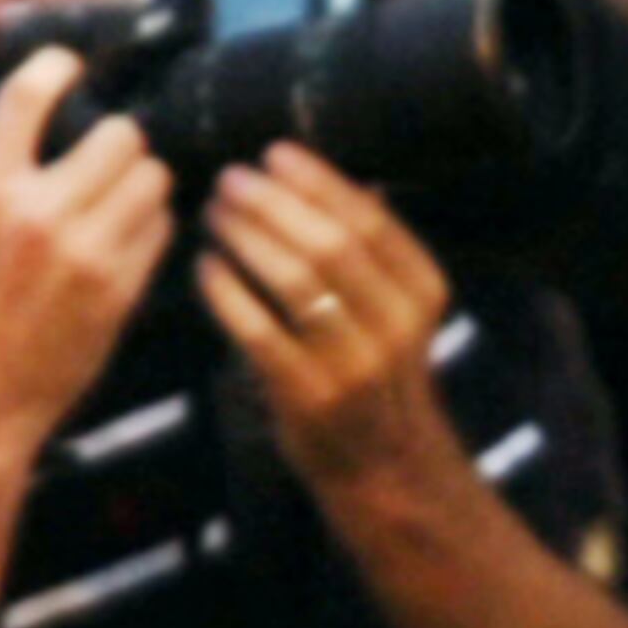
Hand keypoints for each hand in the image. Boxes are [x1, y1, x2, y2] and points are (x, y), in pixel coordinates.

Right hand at [0, 45, 174, 463]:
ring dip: (138, 178)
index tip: (68, 68)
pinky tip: (125, 231)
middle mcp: (40, 216)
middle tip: (101, 152)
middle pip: (120, 133)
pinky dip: (150, 221)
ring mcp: (88, 254)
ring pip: (152, 175)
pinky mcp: (120, 289)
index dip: (58, 66)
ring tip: (118, 192)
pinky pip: (162, 225)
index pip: (31, 96)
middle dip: (113, 137)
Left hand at [196, 146, 456, 502]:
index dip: (319, 181)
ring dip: (247, 237)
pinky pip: (260, 330)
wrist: (388, 475)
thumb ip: (377, 257)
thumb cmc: (379, 380)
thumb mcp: (398, 315)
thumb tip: (357, 183)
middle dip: (274, 202)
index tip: (275, 153)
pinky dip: (228, 291)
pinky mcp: (309, 397)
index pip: (369, 219)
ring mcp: (355, 363)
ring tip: (214, 213)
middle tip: (231, 178)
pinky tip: (206, 266)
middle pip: (330, 243)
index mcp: (422, 291)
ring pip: (295, 281)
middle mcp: (396, 324)